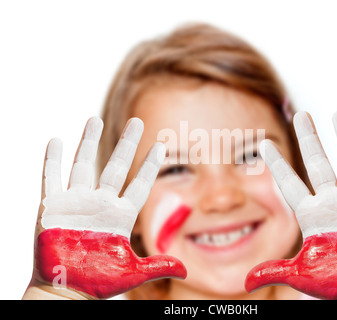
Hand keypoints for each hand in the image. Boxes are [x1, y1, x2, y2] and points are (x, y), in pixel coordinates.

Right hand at [28, 117, 185, 298]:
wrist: (66, 290)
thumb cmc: (98, 281)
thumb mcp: (132, 273)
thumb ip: (157, 266)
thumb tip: (186, 269)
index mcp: (121, 215)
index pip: (140, 184)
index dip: (151, 166)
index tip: (162, 146)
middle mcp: (101, 204)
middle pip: (116, 167)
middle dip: (127, 144)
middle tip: (137, 122)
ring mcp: (77, 203)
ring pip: (83, 166)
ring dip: (88, 142)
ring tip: (94, 119)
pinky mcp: (52, 208)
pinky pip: (51, 179)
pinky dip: (52, 161)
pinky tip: (56, 141)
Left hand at [245, 110, 336, 299]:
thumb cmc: (336, 283)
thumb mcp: (300, 275)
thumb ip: (273, 272)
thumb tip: (244, 281)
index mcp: (311, 214)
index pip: (288, 183)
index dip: (276, 164)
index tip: (263, 144)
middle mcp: (332, 201)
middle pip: (317, 162)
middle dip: (309, 138)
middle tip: (301, 115)